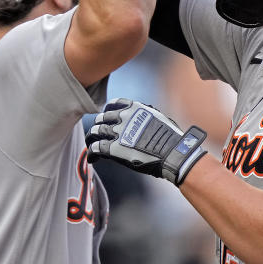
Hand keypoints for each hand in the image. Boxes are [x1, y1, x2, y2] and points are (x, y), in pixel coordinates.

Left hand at [86, 98, 207, 184]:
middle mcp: (123, 118)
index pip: (113, 105)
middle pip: (101, 119)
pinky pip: (95, 148)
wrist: (172, 153)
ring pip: (95, 132)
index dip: (107, 112)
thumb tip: (141, 120)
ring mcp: (117, 133)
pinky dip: (92, 153)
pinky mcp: (113, 148)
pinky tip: (93, 158)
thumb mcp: (157, 118)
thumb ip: (144, 116)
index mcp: (133, 108)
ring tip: (90, 144)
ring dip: (92, 138)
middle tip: (97, 133)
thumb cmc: (170, 138)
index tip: (106, 117)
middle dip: (99, 126)